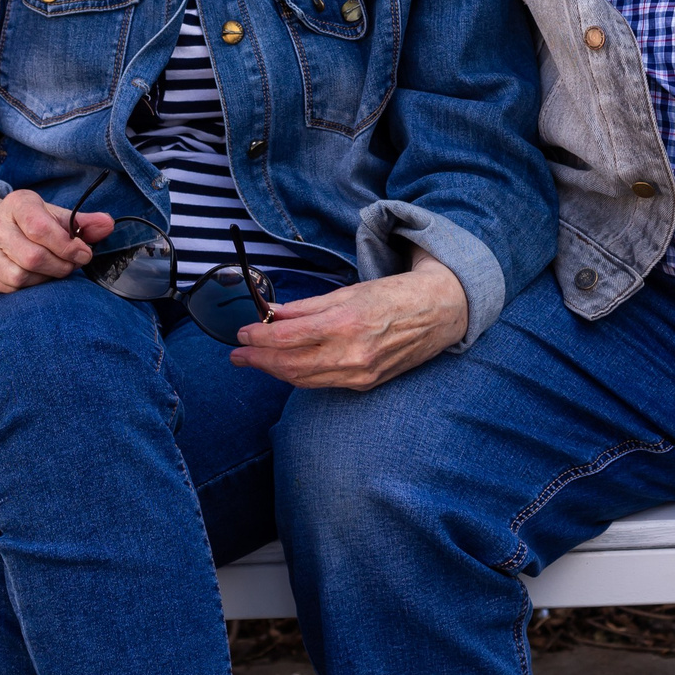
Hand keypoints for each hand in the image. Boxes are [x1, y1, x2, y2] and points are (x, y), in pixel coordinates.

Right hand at [0, 186, 114, 292]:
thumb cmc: (27, 222)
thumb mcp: (53, 215)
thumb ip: (82, 222)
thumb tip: (108, 225)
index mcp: (16, 204)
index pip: (41, 228)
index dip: (67, 246)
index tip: (84, 253)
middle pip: (33, 257)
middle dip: (61, 266)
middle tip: (71, 265)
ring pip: (21, 276)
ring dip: (46, 278)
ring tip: (54, 270)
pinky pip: (9, 288)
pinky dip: (30, 286)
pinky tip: (36, 276)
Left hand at [229, 251, 466, 389]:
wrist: (439, 313)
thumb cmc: (394, 295)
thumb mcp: (348, 291)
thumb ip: (307, 307)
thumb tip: (273, 314)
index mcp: (346, 323)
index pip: (289, 337)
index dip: (258, 338)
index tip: (240, 334)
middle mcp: (352, 354)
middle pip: (291, 366)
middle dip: (258, 361)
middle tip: (236, 355)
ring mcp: (360, 373)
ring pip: (304, 380)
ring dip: (275, 371)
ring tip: (254, 362)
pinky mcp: (366, 383)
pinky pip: (323, 383)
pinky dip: (300, 376)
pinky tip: (287, 366)